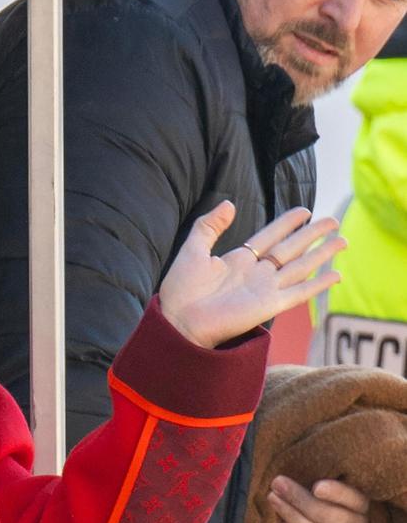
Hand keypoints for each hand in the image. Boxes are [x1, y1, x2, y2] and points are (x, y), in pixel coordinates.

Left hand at [159, 202, 344, 347]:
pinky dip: (318, 285)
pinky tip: (336, 275)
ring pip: (301, 267)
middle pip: (290, 249)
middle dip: (312, 235)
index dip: (287, 223)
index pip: (269, 237)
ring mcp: (265, 289)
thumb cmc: (181, 289)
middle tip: (332, 220)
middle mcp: (256, 273)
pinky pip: (299, 293)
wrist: (179, 319)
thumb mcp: (193, 250)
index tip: (304, 210)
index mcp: (238, 260)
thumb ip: (210, 226)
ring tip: (342, 240)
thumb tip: (229, 203)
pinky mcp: (270, 305)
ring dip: (322, 254)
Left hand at [269, 475, 369, 522]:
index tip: (317, 486)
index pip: (354, 499)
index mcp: (361, 507)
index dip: (337, 493)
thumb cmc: (326, 505)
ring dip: (291, 517)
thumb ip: (316, 482)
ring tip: (273, 499)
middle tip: (277, 484)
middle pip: (330, 518)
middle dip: (300, 500)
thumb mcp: (328, 491)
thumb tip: (290, 475)